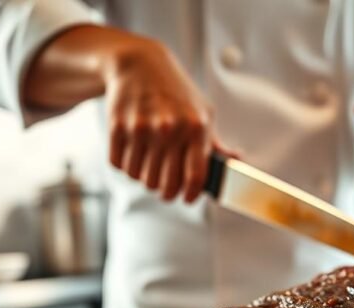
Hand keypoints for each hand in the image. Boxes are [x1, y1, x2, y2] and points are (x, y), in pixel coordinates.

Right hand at [102, 35, 215, 202]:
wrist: (139, 64)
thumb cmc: (175, 92)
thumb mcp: (202, 112)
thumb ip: (215, 143)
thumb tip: (236, 161)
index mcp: (196, 128)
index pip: (195, 178)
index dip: (190, 195)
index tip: (187, 198)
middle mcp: (169, 129)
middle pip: (165, 184)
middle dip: (165, 191)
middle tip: (164, 186)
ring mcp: (142, 128)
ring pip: (139, 178)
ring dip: (143, 176)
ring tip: (148, 161)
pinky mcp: (117, 127)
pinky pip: (119, 165)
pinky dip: (125, 164)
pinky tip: (132, 151)